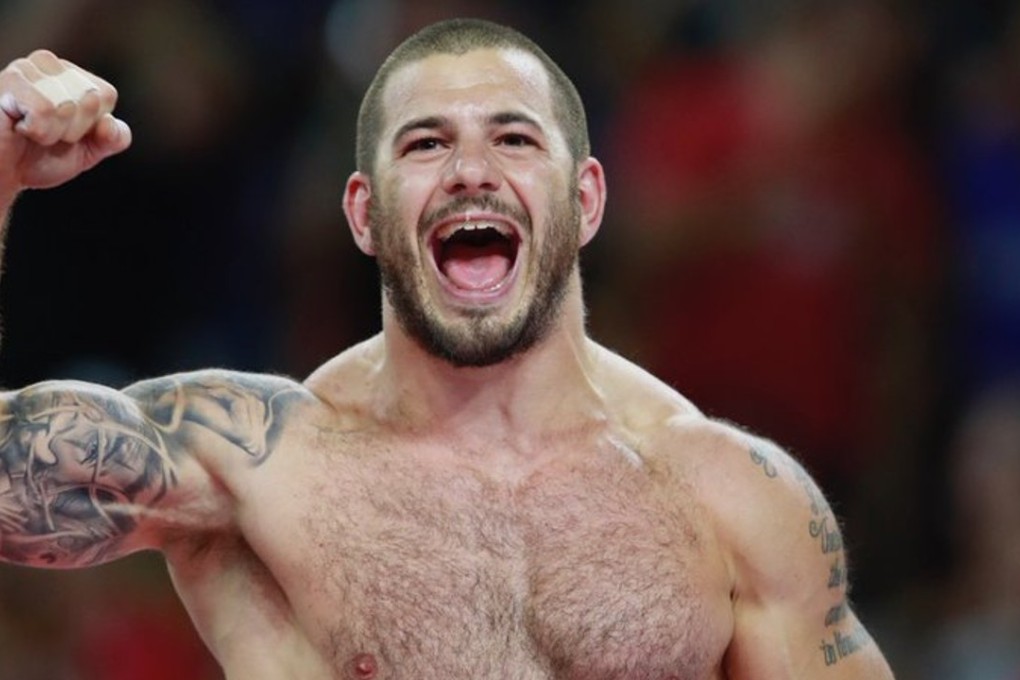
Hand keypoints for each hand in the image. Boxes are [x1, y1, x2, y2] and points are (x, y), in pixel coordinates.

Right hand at [0, 49, 131, 202]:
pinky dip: (37, 131)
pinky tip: (18, 128)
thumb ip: (113, 138)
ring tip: (30, 132)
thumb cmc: (40, 157)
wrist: (2, 174)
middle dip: (73, 130)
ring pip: (68, 106)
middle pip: (90, 99)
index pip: (105, 95)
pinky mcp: (7, 82)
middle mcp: (47, 63)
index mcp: (70, 73)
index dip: (91, 125)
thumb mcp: (89, 150)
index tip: (66, 132)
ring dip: (53, 133)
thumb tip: (110, 123)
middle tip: (45, 136)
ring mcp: (24, 69)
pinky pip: (45, 110)